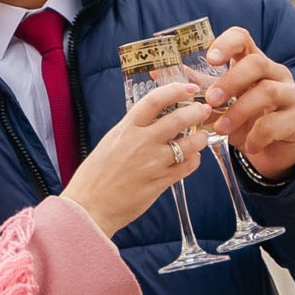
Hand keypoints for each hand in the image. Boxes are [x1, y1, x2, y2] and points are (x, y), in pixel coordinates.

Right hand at [63, 80, 211, 234]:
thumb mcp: (111, 142)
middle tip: (204, 110)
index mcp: (126, 128)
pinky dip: (194, 160)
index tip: (188, 88)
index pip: (155, 100)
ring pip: (190, 144)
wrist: (90, 206)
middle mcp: (141, 142)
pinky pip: (188, 166)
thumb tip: (153, 120)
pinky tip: (192, 158)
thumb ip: (132, 130)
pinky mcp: (161, 182)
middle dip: (197, 112)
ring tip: (201, 136)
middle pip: (179, 119)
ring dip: (200, 138)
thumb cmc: (96, 175)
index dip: (175, 90)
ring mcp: (153, 163)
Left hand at [203, 27, 294, 180]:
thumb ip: (201, 90)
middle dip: (230, 81)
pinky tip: (247, 145)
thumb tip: (162, 75)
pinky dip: (257, 135)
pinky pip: (277, 122)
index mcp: (253, 63)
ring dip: (239, 111)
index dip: (226, 43)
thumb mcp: (223, 104)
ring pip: (268, 91)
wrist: (275, 152)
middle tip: (211, 100)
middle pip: (256, 63)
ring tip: (221, 128)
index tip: (210, 59)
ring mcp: (291, 94)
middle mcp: (276, 73)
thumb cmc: (246, 121)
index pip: (242, 38)